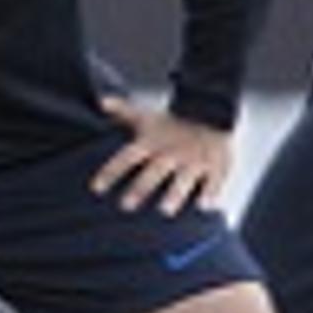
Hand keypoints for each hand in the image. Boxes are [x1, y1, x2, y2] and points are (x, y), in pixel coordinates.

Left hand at [91, 99, 234, 215]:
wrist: (211, 113)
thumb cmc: (174, 124)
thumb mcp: (148, 118)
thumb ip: (124, 113)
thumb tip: (102, 101)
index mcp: (152, 144)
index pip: (127, 157)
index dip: (111, 171)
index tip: (96, 188)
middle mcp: (170, 153)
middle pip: (154, 171)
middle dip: (141, 188)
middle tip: (126, 205)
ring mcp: (194, 160)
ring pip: (183, 178)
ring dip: (175, 194)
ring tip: (166, 211)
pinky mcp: (216, 166)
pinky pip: (213, 180)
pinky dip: (210, 193)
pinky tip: (204, 207)